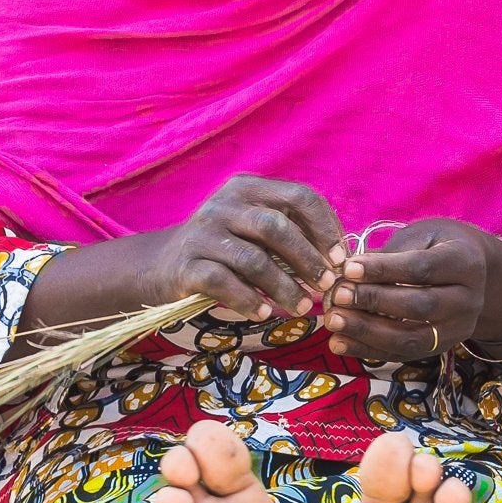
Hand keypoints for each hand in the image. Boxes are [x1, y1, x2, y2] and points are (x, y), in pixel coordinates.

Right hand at [142, 176, 346, 322]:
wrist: (161, 265)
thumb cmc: (224, 248)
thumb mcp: (253, 228)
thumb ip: (289, 232)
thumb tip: (340, 258)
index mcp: (248, 188)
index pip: (298, 196)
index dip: (325, 227)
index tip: (340, 258)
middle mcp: (224, 204)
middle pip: (276, 227)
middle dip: (307, 259)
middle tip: (326, 285)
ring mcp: (203, 233)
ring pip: (253, 259)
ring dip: (284, 287)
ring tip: (302, 307)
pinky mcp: (186, 265)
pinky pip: (223, 283)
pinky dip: (249, 300)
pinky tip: (265, 314)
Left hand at [322, 217, 501, 363]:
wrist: (475, 272)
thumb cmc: (439, 244)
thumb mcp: (423, 235)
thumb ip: (392, 252)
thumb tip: (348, 272)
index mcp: (466, 263)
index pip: (422, 269)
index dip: (384, 269)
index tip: (348, 268)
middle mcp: (469, 300)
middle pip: (420, 306)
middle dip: (374, 301)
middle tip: (338, 295)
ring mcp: (459, 329)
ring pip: (412, 339)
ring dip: (368, 333)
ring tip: (334, 321)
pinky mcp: (442, 347)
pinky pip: (404, 355)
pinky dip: (369, 351)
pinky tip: (340, 343)